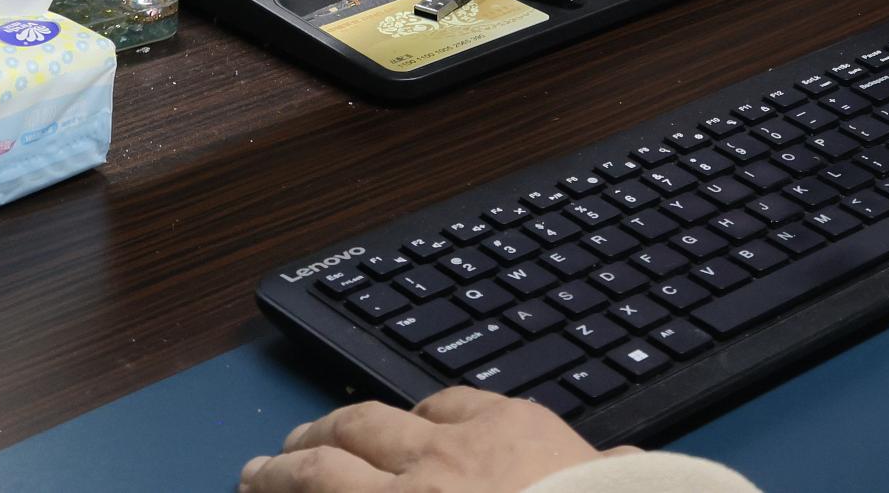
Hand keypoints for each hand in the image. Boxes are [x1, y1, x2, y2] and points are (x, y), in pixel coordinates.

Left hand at [241, 392, 617, 492]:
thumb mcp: (622, 479)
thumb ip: (616, 469)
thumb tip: (631, 465)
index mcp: (507, 435)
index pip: (447, 409)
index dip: (418, 421)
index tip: (402, 431)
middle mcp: (442, 459)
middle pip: (367, 426)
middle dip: (327, 431)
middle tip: (297, 441)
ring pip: (322, 466)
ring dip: (282, 468)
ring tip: (256, 473)